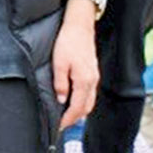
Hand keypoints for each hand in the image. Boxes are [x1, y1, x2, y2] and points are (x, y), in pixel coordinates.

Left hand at [53, 2, 99, 129]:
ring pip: (89, 101)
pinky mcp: (92, 72)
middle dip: (74, 118)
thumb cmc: (68, 41)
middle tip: (60, 123)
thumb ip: (60, 84)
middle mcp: (92, 81)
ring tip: (65, 114)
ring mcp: (94, 77)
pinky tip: (72, 99)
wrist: (80, 25)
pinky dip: (82, 101)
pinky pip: (89, 93)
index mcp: (84, 81)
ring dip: (78, 110)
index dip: (67, 120)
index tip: (57, 127)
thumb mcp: (59, 63)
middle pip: (86, 108)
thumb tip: (61, 100)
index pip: (77, 108)